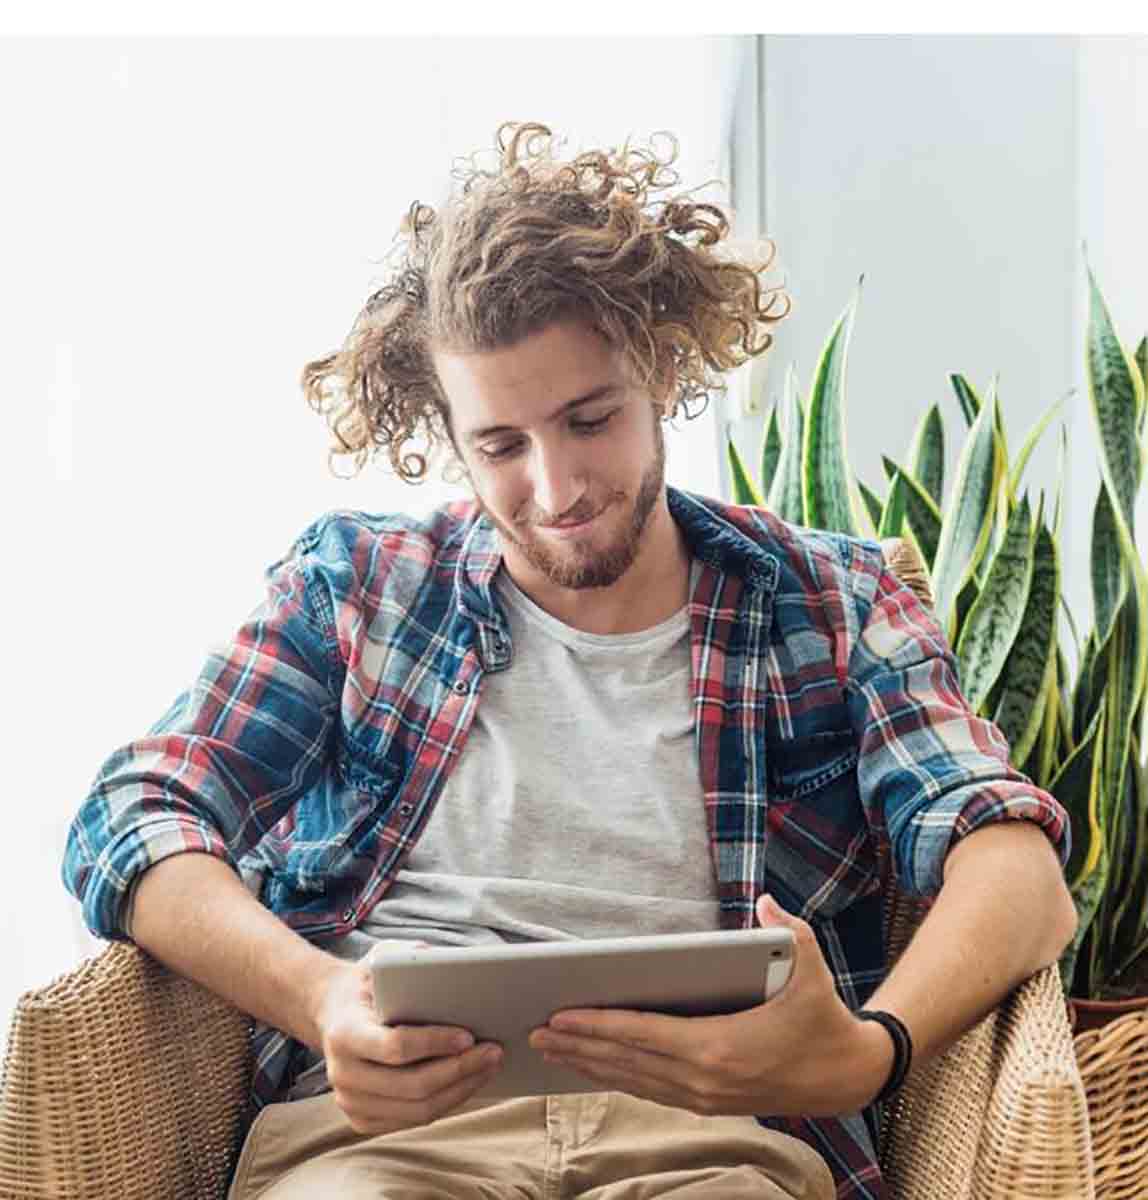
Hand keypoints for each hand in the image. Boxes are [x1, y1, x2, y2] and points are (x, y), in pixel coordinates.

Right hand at [315, 949, 502, 1133]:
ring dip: (461, 1091)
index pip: (396, 1047)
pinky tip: (468, 1082)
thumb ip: (411, 958)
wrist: (333, 1013)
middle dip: (460, 1070)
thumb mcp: (382, 958)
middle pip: (412, 1085)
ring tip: (489, 1067)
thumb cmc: (367, 984)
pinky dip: (446, 1103)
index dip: (436, 1043)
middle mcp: (342, 1073)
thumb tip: (451, 965)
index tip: (470, 1035)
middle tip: (494, 1052)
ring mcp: (350, 1102)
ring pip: (417, 1110)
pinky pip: (413, 1120)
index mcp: (344, 1032)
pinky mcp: (362, 1119)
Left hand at [528, 896, 892, 1117]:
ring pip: (632, 1080)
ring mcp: (704, 1096)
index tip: (562, 1015)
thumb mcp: (813, 970)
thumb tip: (764, 902)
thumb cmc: (823, 1018)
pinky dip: (616, 1078)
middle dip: (578, 1045)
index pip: (643, 1034)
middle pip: (626, 1060)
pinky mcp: (708, 1103)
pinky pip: (650, 1090)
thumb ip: (788, 932)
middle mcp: (703, 1078)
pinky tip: (595, 1068)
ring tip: (551, 1049)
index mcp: (718, 1047)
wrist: (846, 1077)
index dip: (598, 1025)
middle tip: (536, 1030)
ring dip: (589, 1065)